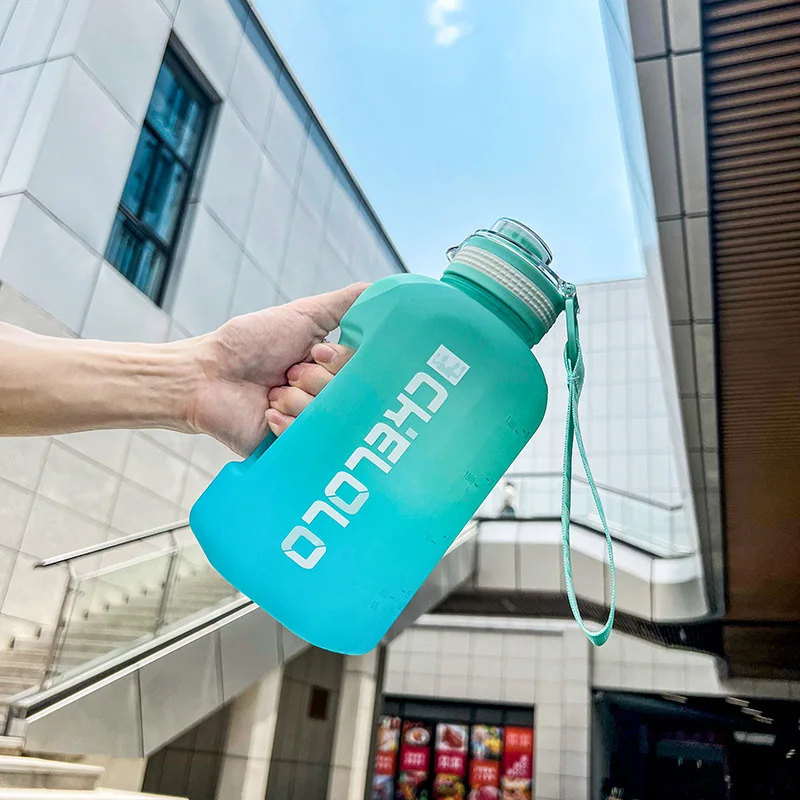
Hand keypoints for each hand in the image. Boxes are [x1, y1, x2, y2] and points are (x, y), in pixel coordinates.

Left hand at [187, 284, 365, 455]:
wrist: (204, 377)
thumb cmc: (248, 343)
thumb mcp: (302, 315)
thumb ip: (346, 303)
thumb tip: (384, 289)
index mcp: (333, 367)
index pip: (362, 370)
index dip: (340, 363)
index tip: (314, 354)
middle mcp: (327, 396)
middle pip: (348, 395)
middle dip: (314, 380)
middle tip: (287, 373)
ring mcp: (312, 423)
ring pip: (329, 417)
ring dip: (296, 401)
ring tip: (272, 394)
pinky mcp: (295, 448)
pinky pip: (310, 439)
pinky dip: (286, 423)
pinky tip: (267, 414)